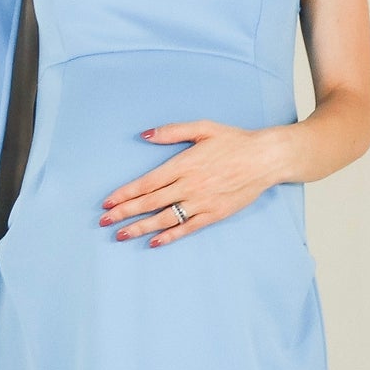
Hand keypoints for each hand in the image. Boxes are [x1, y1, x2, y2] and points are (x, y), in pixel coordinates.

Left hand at [101, 120, 284, 245]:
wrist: (265, 158)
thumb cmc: (235, 141)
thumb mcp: (203, 128)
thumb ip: (172, 131)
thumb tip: (144, 135)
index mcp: (184, 164)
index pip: (147, 183)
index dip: (125, 194)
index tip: (107, 203)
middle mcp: (190, 185)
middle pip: (150, 202)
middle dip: (125, 213)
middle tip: (104, 222)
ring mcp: (202, 202)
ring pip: (165, 218)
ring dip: (141, 227)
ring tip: (121, 235)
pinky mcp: (214, 214)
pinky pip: (187, 228)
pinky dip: (170, 236)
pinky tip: (154, 242)